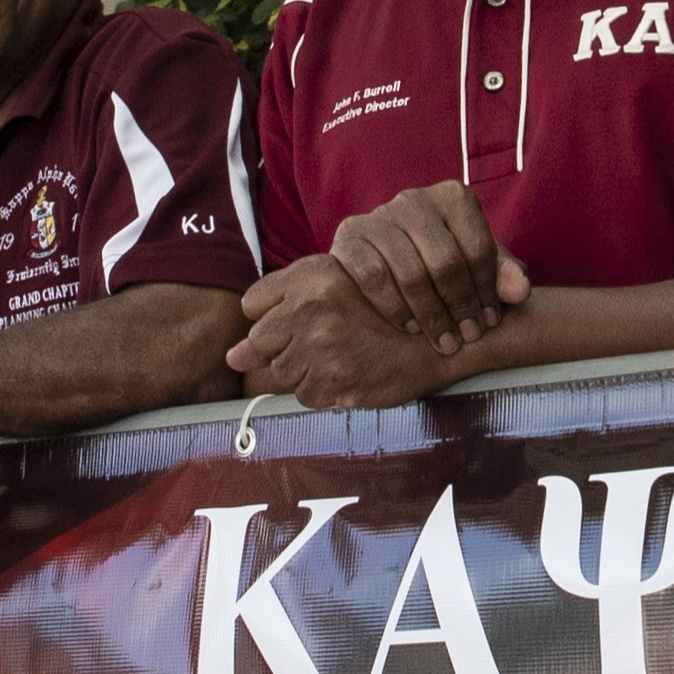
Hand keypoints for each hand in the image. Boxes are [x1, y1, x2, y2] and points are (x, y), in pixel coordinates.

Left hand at [229, 257, 472, 409]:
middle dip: (281, 348)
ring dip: (303, 370)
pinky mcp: (336, 383)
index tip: (294, 320)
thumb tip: (231, 358)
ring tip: (338, 357)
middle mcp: (311, 310)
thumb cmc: (388, 307)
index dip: (270, 316)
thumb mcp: (337, 284)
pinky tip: (347, 374)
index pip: (253, 305)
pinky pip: (306, 396)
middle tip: (318, 344)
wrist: (441, 335)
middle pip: (261, 342)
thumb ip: (281, 309)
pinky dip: (321, 391)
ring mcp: (322, 349)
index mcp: (311, 276)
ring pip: (281, 373)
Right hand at [319, 186, 526, 352]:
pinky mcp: (349, 237)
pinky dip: (395, 308)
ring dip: (430, 315)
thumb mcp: (478, 264)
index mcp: (453, 198)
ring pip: (410, 273)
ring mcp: (378, 216)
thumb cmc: (443, 259)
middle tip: (466, 337)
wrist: (384, 255)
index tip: (489, 322)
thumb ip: (503, 275)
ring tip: (443, 341)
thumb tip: (520, 291)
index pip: (477, 247)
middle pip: (445, 261)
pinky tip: (410, 327)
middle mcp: (414, 199)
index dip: (487, 291)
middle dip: (460, 306)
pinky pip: (374, 278)